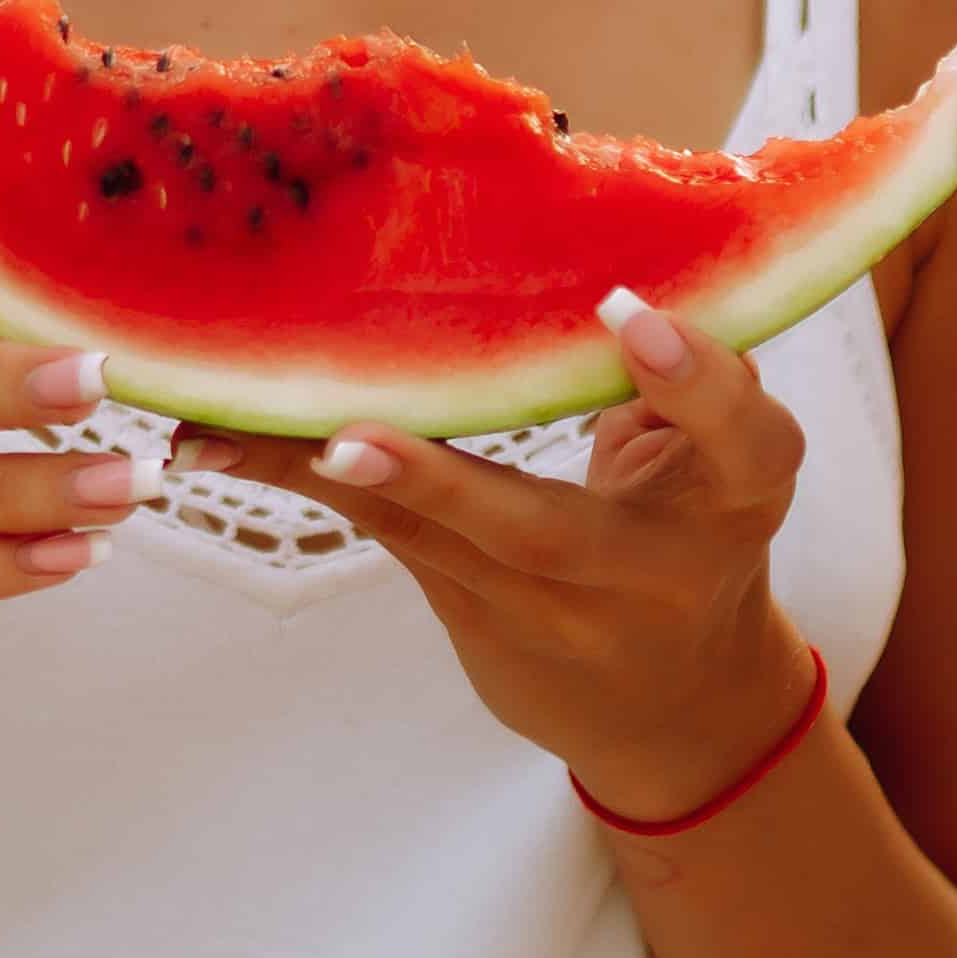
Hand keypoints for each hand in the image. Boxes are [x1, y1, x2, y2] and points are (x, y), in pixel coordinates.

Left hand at [209, 290, 824, 824]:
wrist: (679, 708)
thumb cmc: (695, 529)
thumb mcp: (724, 459)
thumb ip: (694, 376)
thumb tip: (636, 250)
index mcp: (737, 500)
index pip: (741, 441)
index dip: (690, 381)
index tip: (625, 311)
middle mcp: (646, 570)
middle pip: (542, 530)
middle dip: (442, 485)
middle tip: (348, 443)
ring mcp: (553, 613)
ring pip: (427, 537)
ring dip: (316, 476)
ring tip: (216, 433)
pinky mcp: (476, 622)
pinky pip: (386, 537)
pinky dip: (301, 482)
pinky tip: (215, 447)